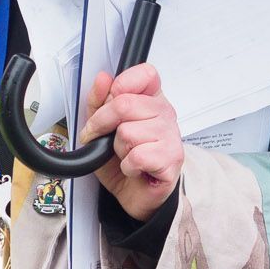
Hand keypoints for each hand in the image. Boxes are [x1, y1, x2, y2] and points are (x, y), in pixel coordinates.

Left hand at [78, 64, 182, 221]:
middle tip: (104, 138)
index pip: (145, 74)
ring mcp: (171, 135)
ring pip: (128, 132)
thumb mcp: (100, 128)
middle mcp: (164, 113)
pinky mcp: (172, 159)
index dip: (121, 86)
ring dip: (119, 149)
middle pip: (125, 103)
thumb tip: (102, 79)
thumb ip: (98, 102)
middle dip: (103, 124)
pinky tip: (135, 168)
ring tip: (127, 155)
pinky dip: (129, 166)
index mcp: (151, 98)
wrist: (133, 194)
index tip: (110, 102)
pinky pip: (138, 156)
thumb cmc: (120, 160)